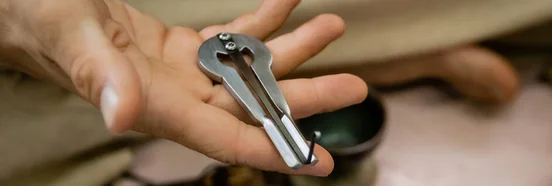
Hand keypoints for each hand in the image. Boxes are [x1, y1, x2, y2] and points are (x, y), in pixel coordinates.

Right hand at [0, 0, 366, 175]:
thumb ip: (101, 77)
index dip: (276, 150)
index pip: (228, 138)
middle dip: (305, 95)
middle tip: (356, 85)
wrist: (34, 8)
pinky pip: (230, 36)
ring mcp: (182, 72)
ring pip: (249, 67)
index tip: (322, 161)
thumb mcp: (71, 38)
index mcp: (157, 107)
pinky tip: (287, 0)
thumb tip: (125, 116)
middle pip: (254, 102)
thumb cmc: (41, 21)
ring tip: (332, 25)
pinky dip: (260, 20)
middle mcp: (178, 96)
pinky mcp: (181, 48)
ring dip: (292, 48)